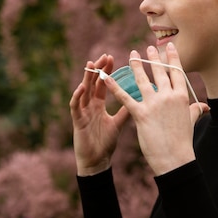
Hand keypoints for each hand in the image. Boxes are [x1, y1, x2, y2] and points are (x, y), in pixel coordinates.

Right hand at [70, 54, 129, 175]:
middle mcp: (89, 106)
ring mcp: (82, 112)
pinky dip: (78, 96)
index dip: (106, 70)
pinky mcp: (77, 121)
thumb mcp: (118, 123)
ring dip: (86, 78)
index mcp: (98, 104)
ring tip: (91, 64)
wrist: (97, 161)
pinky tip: (82, 88)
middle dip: (97, 69)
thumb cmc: (106, 142)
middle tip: (104, 56)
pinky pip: (75, 106)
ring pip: (83, 91)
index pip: (102, 83)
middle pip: (92, 83)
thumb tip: (141, 97)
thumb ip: (126, 109)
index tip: (112, 57)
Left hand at [104, 43, 208, 174]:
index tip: (169, 46)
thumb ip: (195, 110)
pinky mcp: (141, 114)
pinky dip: (115, 87)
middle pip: (160, 72)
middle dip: (153, 58)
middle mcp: (168, 97)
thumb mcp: (191, 121)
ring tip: (132, 55)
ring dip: (136, 66)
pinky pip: (125, 97)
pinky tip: (107, 78)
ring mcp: (154, 105)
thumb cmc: (183, 141)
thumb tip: (205, 106)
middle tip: (148, 48)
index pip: (177, 72)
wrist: (175, 159)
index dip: (172, 58)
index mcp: (181, 97)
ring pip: (142, 80)